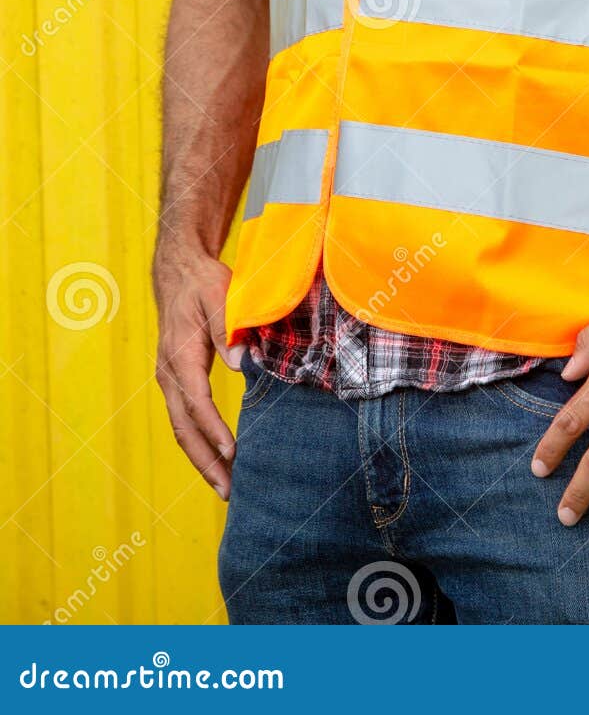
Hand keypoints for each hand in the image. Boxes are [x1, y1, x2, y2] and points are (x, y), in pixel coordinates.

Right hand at [152, 246, 245, 499]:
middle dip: (206, 462)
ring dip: (202, 460)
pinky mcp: (176, 381)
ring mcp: (170, 380)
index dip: (214, 430)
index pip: (198, 402)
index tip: (233, 453)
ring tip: (226, 487)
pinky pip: (184, 420)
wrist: (179, 273)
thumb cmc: (204, 283)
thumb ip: (229, 330)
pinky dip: (199, 443)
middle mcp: (169, 374)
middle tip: (229, 490)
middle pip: (185, 428)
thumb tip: (243, 364)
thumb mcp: (219, 297)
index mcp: (181, 356)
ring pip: (182, 429)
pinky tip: (217, 459)